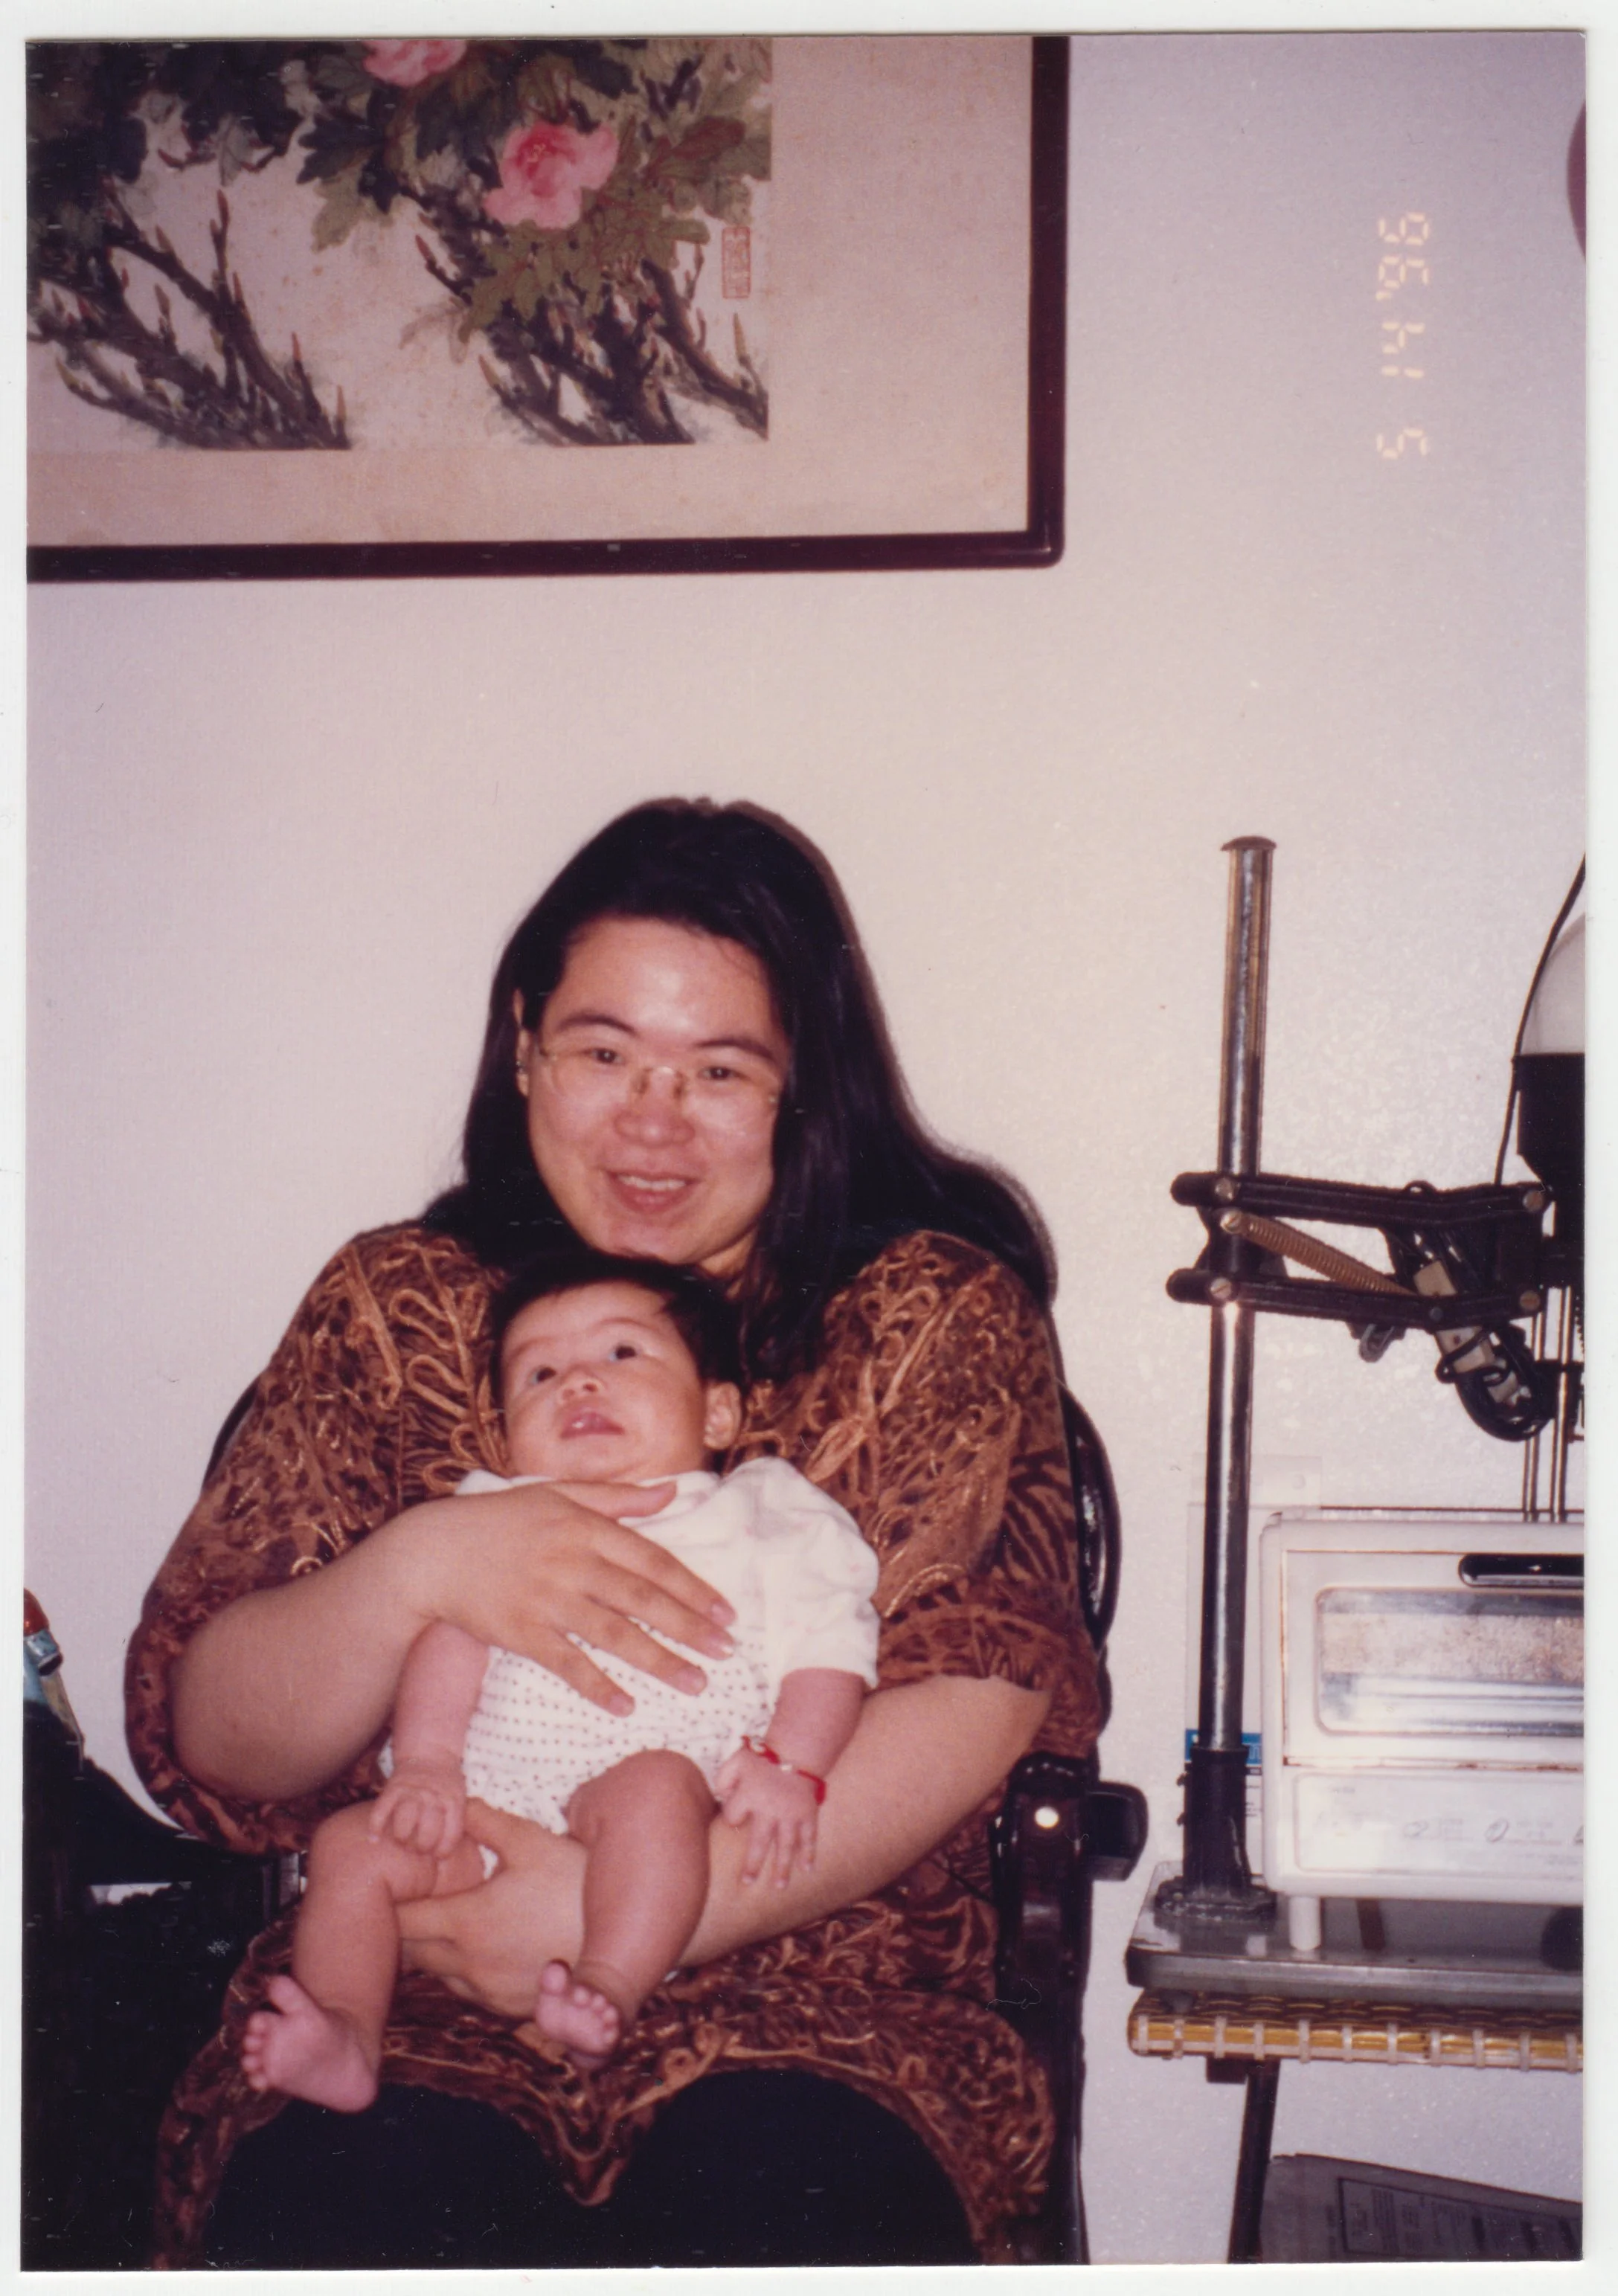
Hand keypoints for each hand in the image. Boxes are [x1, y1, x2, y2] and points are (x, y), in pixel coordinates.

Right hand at [369, 1758, 465, 1855]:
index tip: (437, 1855)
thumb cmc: (445, 1783)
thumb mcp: (459, 1798)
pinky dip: (375, 1826)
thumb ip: (454, 1823)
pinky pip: (381, 1810)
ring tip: (402, 1841)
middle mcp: (433, 1798)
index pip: (451, 1835)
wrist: (430, 1752)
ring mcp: (412, 1793)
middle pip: (427, 1834)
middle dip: (422, 1847)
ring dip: (402, 1838)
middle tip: (418, 1848)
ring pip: (404, 1823)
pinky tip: (374, 1839)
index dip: (442, 1851)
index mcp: (453, 1802)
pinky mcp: (393, 1788)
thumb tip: (443, 1857)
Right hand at [395, 1479, 736, 1713]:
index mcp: (585, 1526)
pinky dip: (597, 1685)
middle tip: (725, 1652)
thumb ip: (617, 1497)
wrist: (434, 1552)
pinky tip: (626, 1704)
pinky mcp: (520, 1632)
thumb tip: (671, 1493)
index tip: (725, 1613)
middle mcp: (571, 1562)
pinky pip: (566, 1662)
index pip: (652, 1559)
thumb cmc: (500, 1520)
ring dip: (658, 1660)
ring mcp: (545, 1599)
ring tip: (694, 1682)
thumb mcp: (557, 1493)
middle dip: (689, 1627)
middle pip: (642, 1599)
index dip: (692, 1587)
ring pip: (613, 1634)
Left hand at [399, 1801, 584, 2016]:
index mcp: (467, 1923)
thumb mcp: (530, 1841)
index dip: (395, 1904)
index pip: (405, 1922)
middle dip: (410, 1930)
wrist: (622, 1938)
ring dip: (438, 1954)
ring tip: (453, 1925)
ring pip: (441, 1976)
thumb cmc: (574, 1882)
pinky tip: (486, 1948)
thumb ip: (485, 1821)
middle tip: (419, 1903)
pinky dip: (466, 1973)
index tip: (397, 1887)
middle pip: (415, 1954)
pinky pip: (471, 1993)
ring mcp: (490, 1993)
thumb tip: (457, 1804)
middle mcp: (470, 1966)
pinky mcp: (510, 2008)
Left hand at [715, 1745, 820, 1887]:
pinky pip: (809, 1837)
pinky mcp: (808, 1814)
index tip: (736, 1816)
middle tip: (748, 1882)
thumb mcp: (736, 1761)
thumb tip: (720, 1799)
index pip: (733, 1817)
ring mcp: (791, 1815)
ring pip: (786, 1846)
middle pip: (759, 1844)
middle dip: (753, 1865)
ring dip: (783, 1868)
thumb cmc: (764, 1758)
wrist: (797, 1750)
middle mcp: (770, 1810)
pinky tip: (808, 1869)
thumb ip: (722, 1779)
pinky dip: (809, 1853)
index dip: (732, 1816)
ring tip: (779, 1886)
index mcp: (750, 1797)